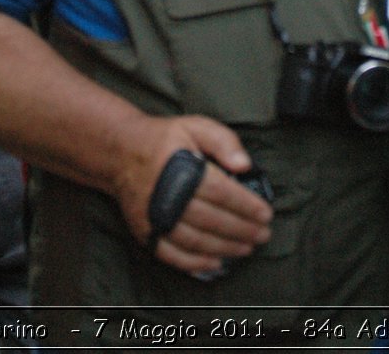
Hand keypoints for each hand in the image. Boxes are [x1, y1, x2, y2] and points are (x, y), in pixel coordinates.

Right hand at [110, 113, 272, 277]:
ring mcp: (154, 217)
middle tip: (263, 234)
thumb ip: (223, 141)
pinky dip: (195, 263)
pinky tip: (215, 262)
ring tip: (247, 248)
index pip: (221, 192)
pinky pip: (172, 254)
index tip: (266, 213)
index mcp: (182, 168)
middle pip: (212, 219)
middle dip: (242, 229)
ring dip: (224, 247)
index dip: (246, 205)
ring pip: (195, 240)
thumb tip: (244, 164)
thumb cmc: (164, 139)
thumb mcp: (195, 126)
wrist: (122, 151)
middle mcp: (167, 195)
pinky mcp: (145, 231)